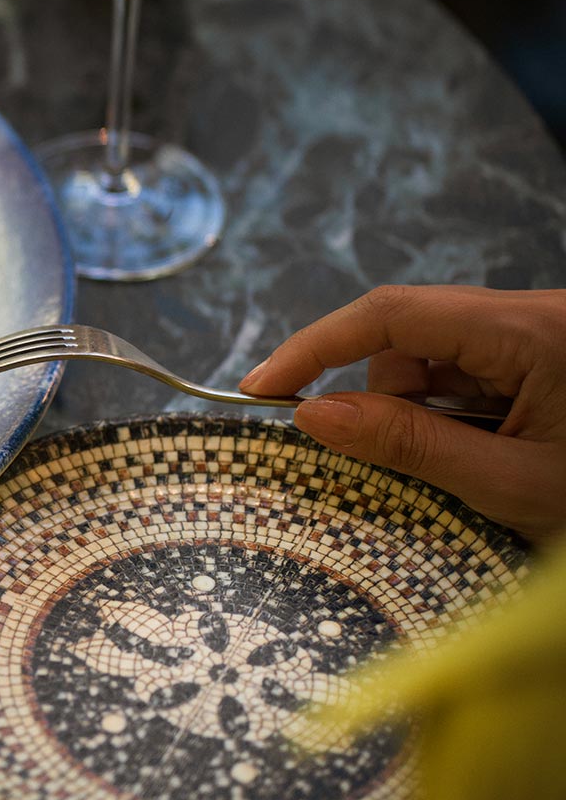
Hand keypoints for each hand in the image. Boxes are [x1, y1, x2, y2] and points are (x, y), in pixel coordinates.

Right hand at [239, 285, 565, 540]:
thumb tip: (311, 414)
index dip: (315, 346)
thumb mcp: (514, 485)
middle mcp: (537, 314)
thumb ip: (409, 445)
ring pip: (442, 357)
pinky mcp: (552, 354)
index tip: (262, 388)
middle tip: (393, 464)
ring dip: (429, 412)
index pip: (392, 314)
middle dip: (386, 397)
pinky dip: (461, 414)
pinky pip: (476, 370)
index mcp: (532, 330)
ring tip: (479, 470)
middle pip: (414, 335)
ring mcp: (546, 332)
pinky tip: (494, 455)